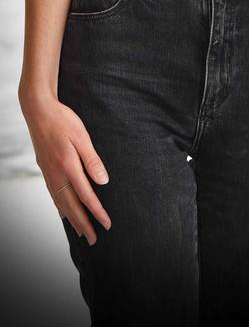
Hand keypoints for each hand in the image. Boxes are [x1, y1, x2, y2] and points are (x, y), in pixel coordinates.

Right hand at [23, 97, 111, 244]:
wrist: (38, 111)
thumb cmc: (63, 121)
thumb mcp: (82, 137)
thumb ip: (92, 160)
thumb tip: (103, 181)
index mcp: (68, 167)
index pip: (86, 196)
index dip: (97, 212)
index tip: (107, 224)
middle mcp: (57, 175)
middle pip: (72, 206)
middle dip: (83, 224)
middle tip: (93, 239)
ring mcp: (49, 173)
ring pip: (61, 203)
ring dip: (72, 219)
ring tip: (80, 232)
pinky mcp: (45, 169)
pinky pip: (54, 195)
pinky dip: (60, 208)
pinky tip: (64, 213)